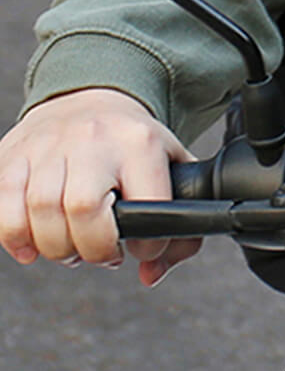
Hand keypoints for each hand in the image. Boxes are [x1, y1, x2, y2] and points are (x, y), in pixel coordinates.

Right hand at [0, 88, 201, 285]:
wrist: (92, 97)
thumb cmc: (133, 146)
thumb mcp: (171, 168)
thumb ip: (181, 226)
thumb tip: (151, 274)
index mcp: (140, 141)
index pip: (147, 204)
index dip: (147, 244)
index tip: (142, 249)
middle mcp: (94, 138)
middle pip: (83, 209)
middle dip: (93, 248)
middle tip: (101, 252)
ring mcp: (50, 144)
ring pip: (41, 211)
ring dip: (55, 247)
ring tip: (72, 246)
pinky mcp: (14, 154)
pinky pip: (4, 207)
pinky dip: (15, 237)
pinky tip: (33, 244)